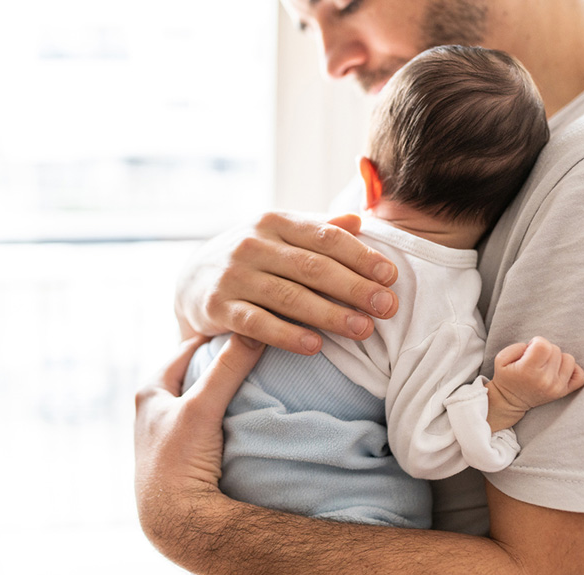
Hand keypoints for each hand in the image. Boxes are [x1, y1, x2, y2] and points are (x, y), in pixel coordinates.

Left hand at [134, 334, 264, 551]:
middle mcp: (154, 410)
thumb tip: (254, 331)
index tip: (246, 326)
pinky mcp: (182, 455)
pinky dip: (224, 414)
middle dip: (222, 362)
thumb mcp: (202, 408)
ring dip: (224, 390)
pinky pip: (208, 422)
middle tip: (255, 350)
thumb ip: (227, 369)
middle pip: (195, 372)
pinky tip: (243, 415)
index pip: (187, 349)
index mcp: (150, 392)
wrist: (175, 521)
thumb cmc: (178, 461)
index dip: (216, 336)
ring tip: (254, 379)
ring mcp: (168, 433)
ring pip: (202, 399)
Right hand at [175, 211, 398, 354]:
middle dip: (354, 287)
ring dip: (329, 314)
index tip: (391, 276)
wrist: (192, 281)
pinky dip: (286, 335)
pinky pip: (256, 323)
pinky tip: (315, 346)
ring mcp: (233, 275)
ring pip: (288, 296)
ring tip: (363, 330)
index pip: (326, 237)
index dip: (361, 257)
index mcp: (275, 222)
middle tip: (388, 307)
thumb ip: (319, 229)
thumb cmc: (253, 259)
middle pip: (312, 267)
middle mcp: (252, 244)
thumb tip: (360, 219)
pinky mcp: (217, 307)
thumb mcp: (280, 236)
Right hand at [486, 337, 583, 430]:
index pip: (543, 345)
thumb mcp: (501, 359)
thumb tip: (536, 346)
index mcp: (528, 371)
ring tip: (546, 365)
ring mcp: (557, 387)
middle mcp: (545, 380)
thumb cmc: (506, 377)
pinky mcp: (564, 392)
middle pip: (555, 350)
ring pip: (569, 359)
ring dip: (558, 358)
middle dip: (545, 350)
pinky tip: (559, 370)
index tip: (530, 349)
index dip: (536, 342)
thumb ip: (517, 347)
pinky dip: (573, 370)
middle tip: (535, 359)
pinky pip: (580, 376)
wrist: (510, 401)